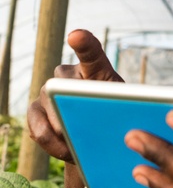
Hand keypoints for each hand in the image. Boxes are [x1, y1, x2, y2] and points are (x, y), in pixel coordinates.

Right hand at [27, 29, 122, 161]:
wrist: (97, 136)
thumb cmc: (116, 116)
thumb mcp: (124, 110)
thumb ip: (115, 107)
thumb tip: (100, 118)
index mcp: (96, 69)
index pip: (91, 52)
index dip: (84, 43)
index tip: (76, 36)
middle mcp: (67, 74)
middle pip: (63, 84)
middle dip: (69, 108)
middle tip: (80, 129)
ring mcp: (47, 91)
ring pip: (47, 108)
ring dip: (61, 133)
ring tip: (76, 149)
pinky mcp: (34, 111)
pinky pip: (36, 128)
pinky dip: (51, 144)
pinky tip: (65, 151)